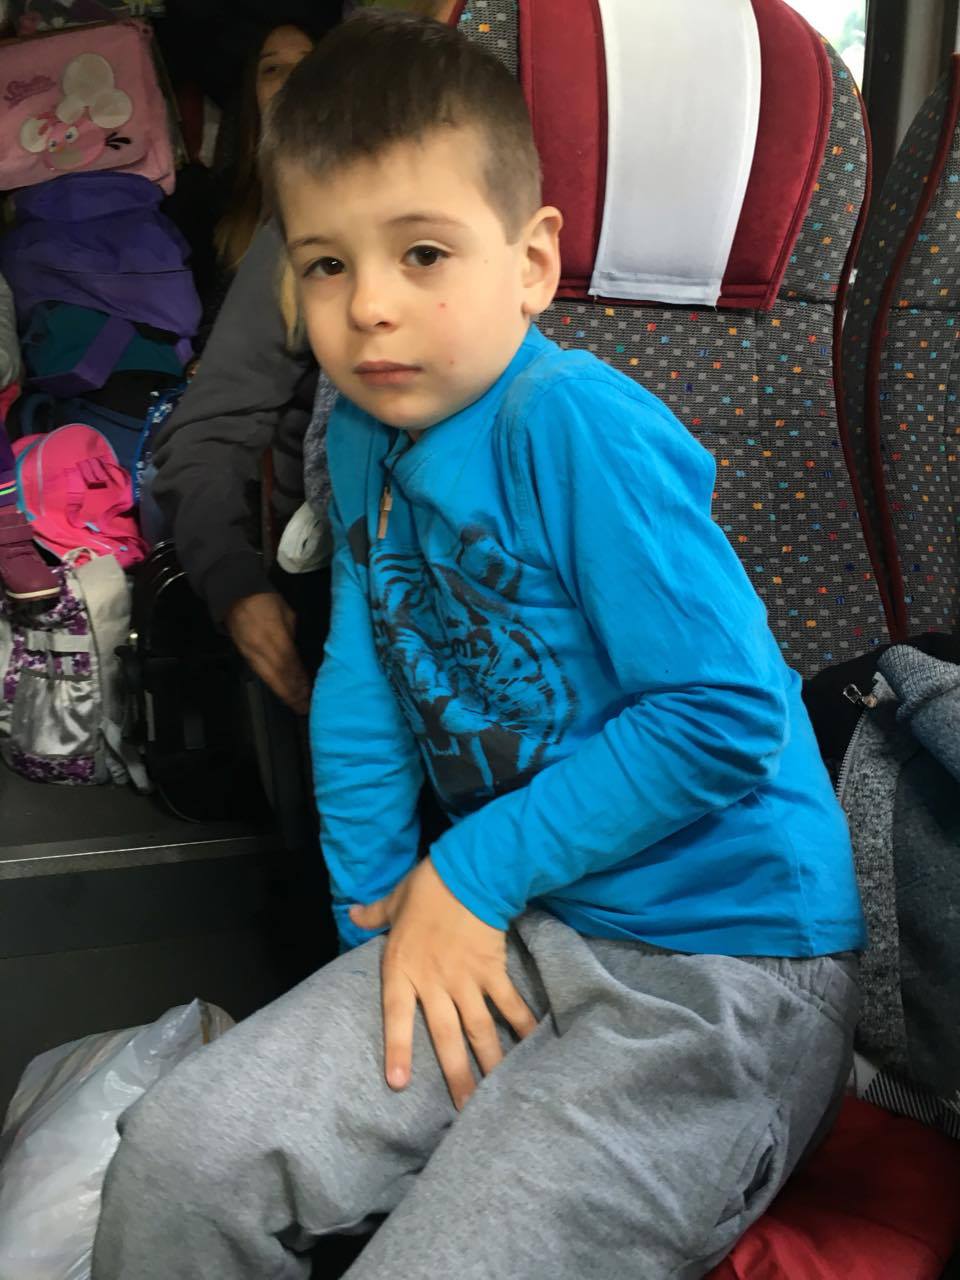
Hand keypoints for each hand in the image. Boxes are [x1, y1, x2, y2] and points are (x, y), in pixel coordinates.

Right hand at [225, 591, 310, 714]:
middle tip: (305, 707)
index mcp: (274, 636)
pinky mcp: (244, 655)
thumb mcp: (286, 614)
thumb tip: (297, 652)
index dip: (300, 679)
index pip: (290, 663)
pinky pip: (261, 673)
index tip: (311, 692)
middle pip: (279, 675)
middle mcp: (262, 648)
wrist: (234, 594)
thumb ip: (291, 635)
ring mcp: (251, 653)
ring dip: (284, 693)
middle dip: (293, 693)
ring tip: (296, 705)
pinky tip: (281, 692)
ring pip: (269, 678)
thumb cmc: (265, 600)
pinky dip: (273, 685)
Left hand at [350, 860, 537, 1108]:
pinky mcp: (492, 969)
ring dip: (489, 1061)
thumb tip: (352, 913)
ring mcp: (466, 978)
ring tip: (499, 1092)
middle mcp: (434, 981)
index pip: (396, 1014)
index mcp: (403, 967)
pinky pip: (508, 1002)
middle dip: (455, 1075)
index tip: (398, 1083)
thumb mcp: (395, 899)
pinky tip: (534, 1043)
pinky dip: (522, 1022)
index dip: (398, 1048)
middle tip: (464, 1110)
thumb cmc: (429, 885)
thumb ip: (374, 914)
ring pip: (478, 1028)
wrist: (469, 869)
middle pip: (445, 1035)